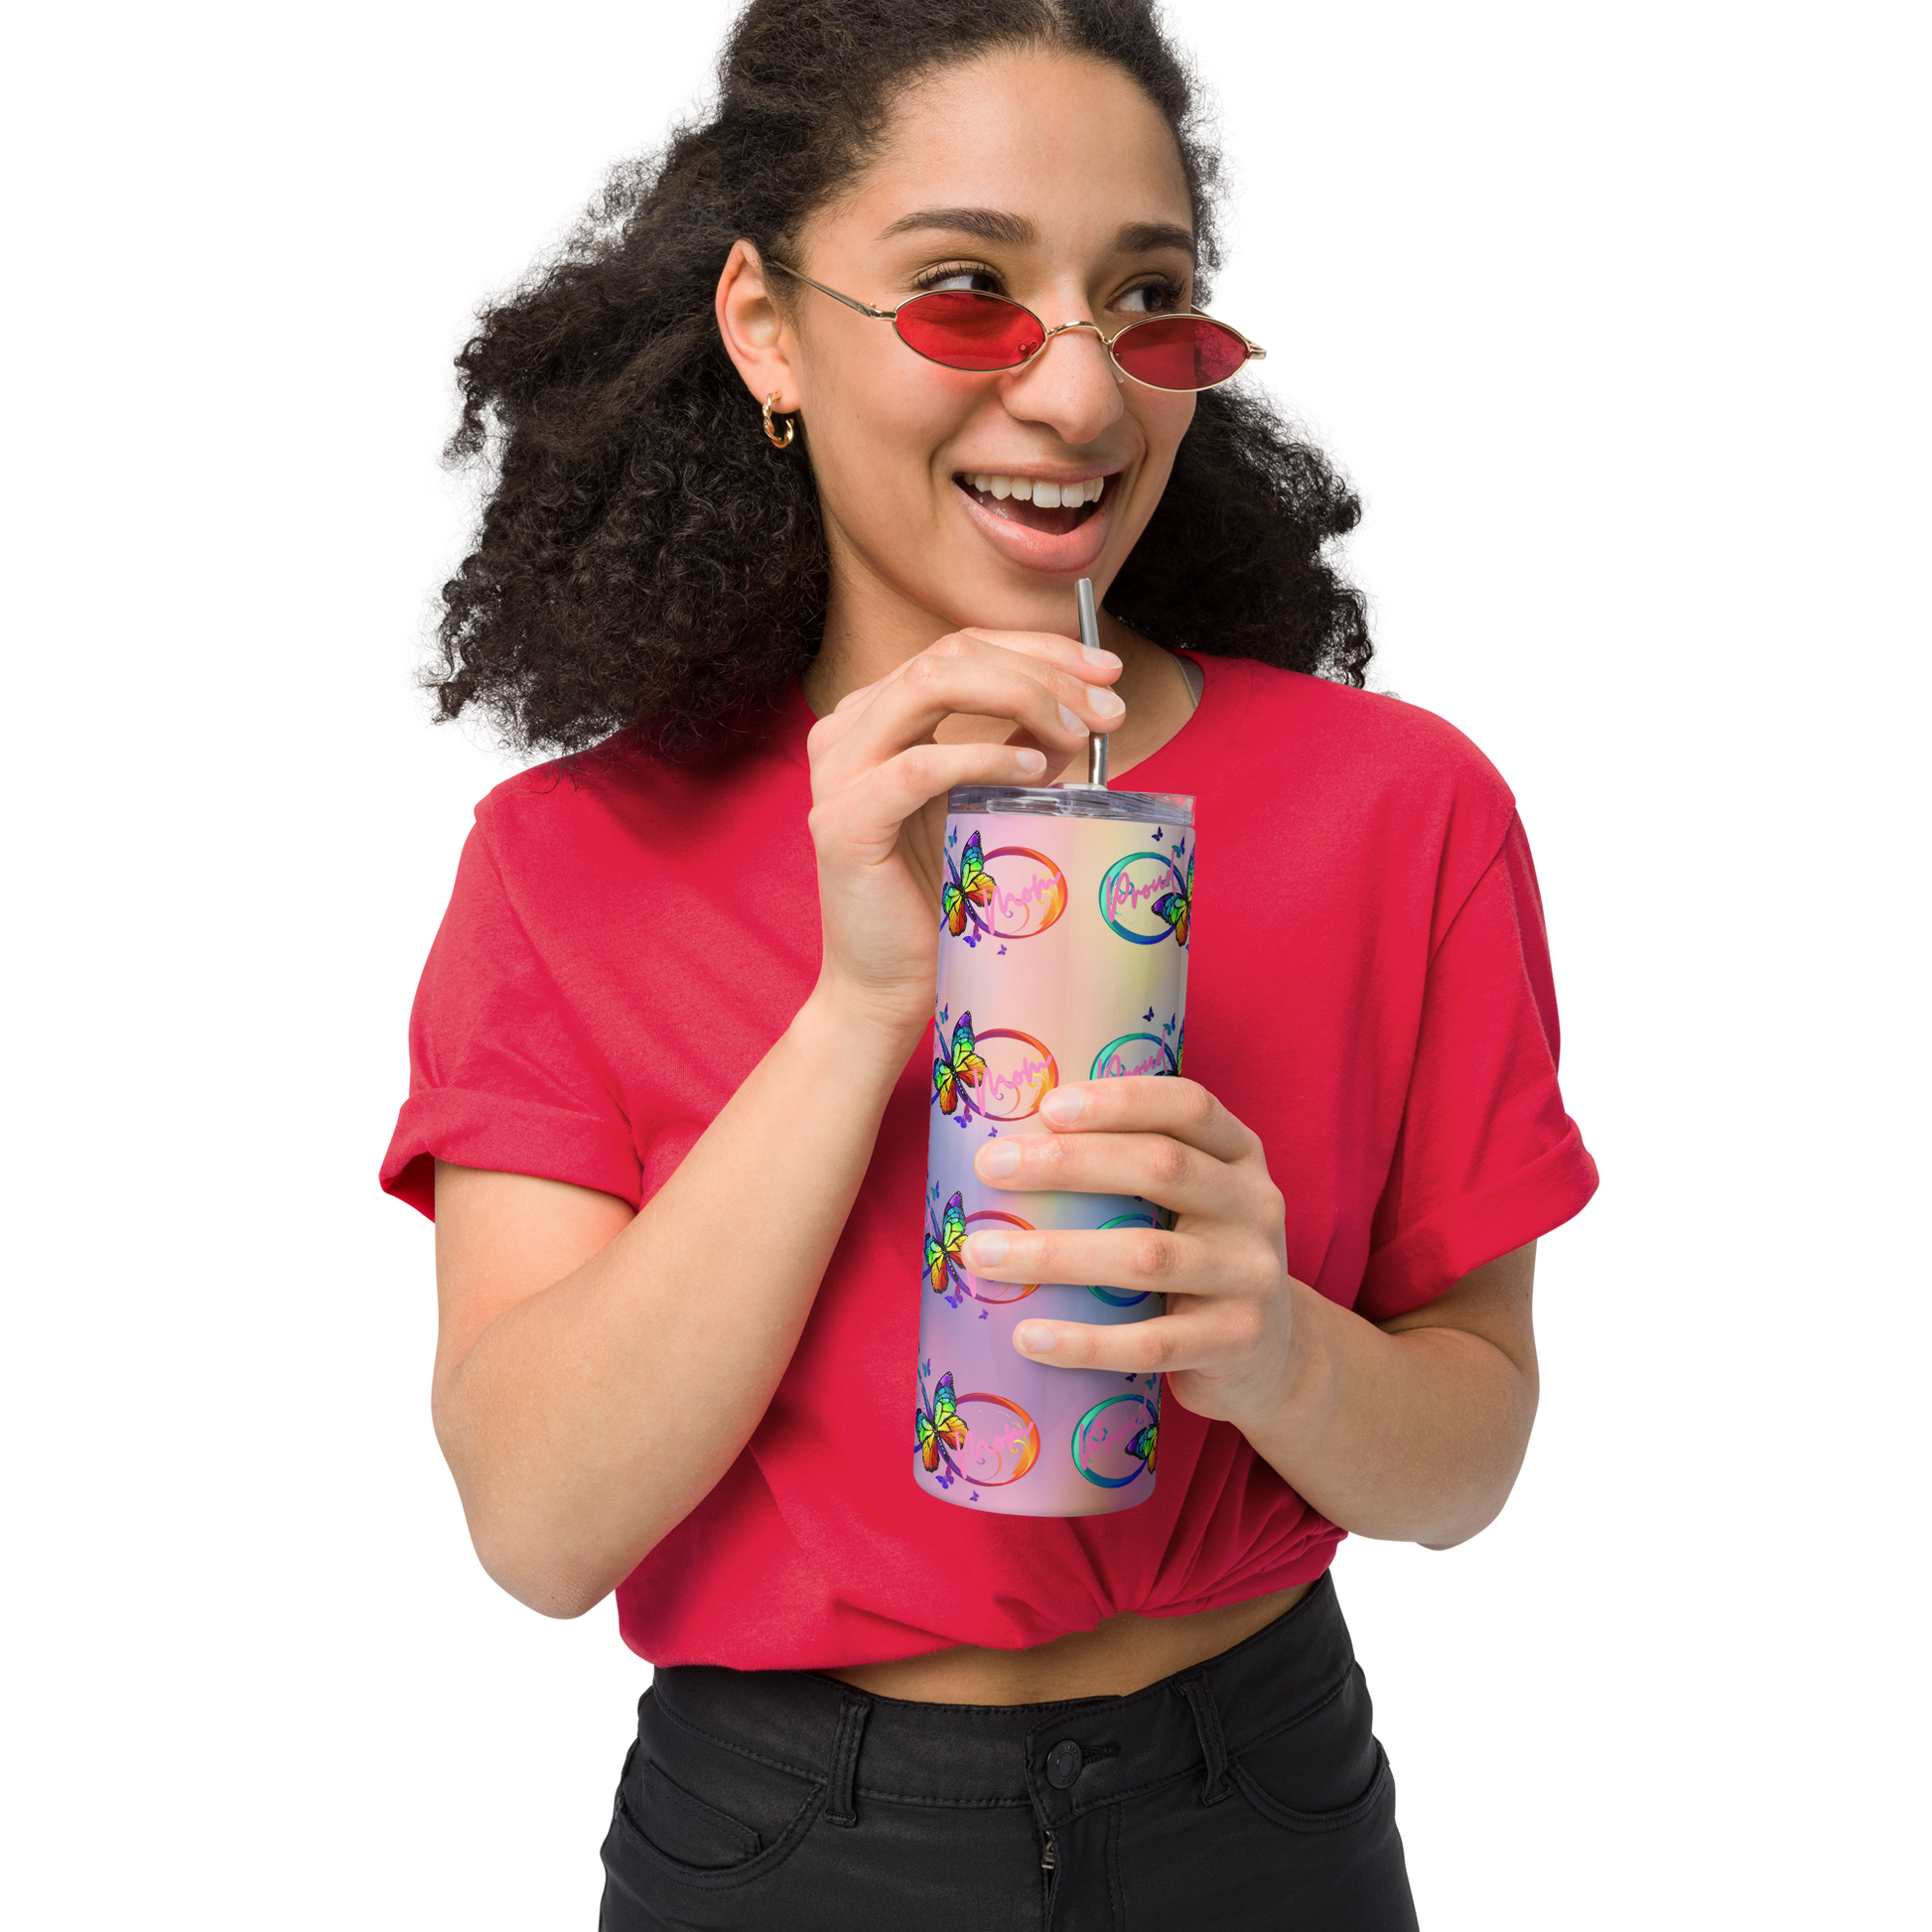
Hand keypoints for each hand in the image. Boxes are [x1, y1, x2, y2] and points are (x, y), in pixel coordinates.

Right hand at [803, 629, 1123, 1032]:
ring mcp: (837, 773)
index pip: (961, 647)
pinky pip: (921, 765)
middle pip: (952, 654)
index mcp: (875, 717)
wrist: (886, 989)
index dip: (1040, 649)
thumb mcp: (987, 807)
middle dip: (1044, 671)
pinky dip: (985, 756)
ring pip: (932, 685)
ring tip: (1079, 737)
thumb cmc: (938, 903)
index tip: (1108, 673)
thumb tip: (1082, 715)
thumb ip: (1017, 752)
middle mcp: (846, 731)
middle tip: (1109, 710)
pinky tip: (1035, 771)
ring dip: (1022, 698)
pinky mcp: (843, 822)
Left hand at [962, 1077, 1300, 1429]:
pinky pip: (1151, 1342)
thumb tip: (1008, 1146)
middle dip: (1067, 1162)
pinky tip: (1027, 1336)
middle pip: (1162, 1167)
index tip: (1048, 1106)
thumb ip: (1132, 1172)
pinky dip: (1083, 1342)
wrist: (1273, 1357)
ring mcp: (1251, 1275)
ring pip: (1147, 1257)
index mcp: (1239, 1155)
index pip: (1189, 1106)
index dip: (1121, 1100)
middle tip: (991, 1166)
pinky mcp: (1235, 1341)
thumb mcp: (1190, 1202)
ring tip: (982, 1256)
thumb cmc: (1197, 1258)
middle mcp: (1255, 1204)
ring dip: (1055, 1255)